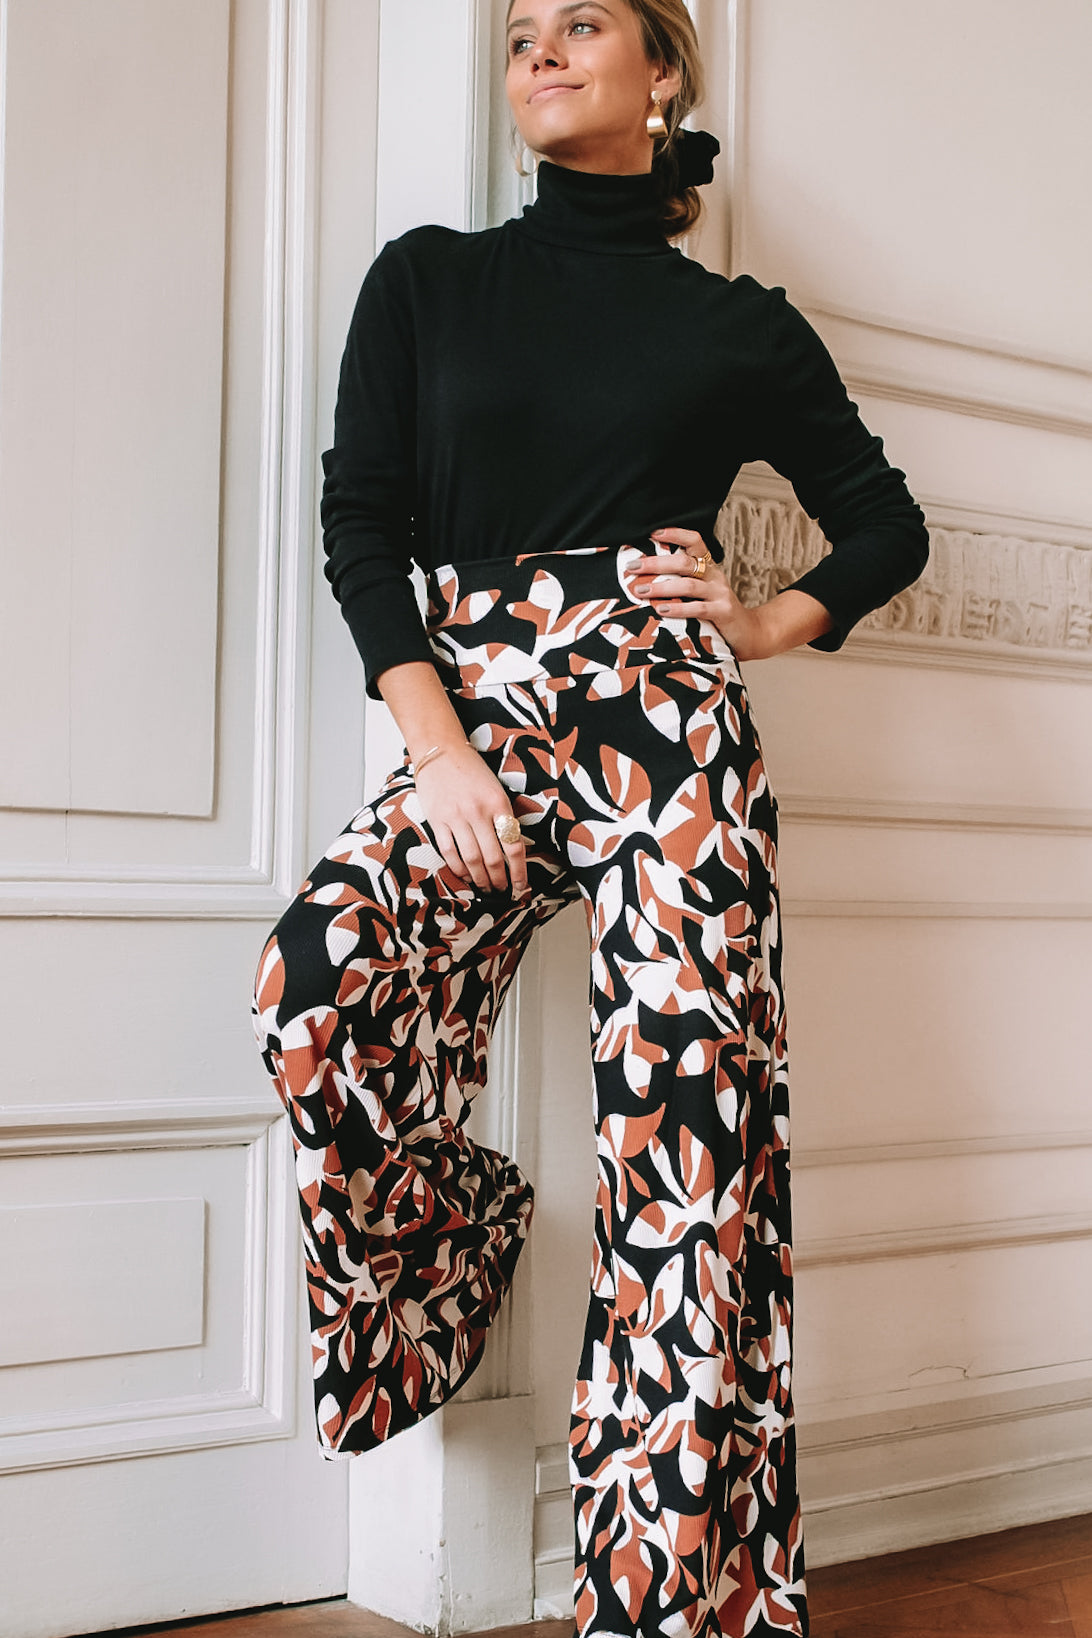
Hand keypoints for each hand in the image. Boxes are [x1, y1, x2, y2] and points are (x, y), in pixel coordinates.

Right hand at [414, 741, 528, 896]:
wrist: (441, 751)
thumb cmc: (472, 770)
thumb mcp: (496, 789)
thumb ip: (503, 816)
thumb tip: (512, 849)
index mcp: (498, 804)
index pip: (513, 846)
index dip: (519, 872)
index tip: (521, 886)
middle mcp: (479, 812)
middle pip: (493, 858)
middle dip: (499, 880)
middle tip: (502, 890)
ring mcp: (456, 817)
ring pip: (472, 859)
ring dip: (480, 879)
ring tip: (486, 888)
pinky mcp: (438, 820)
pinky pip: (450, 852)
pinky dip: (459, 868)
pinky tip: (465, 875)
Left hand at [624, 526, 831, 659]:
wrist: (750, 634)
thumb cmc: (718, 615)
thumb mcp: (700, 595)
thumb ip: (680, 585)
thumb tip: (643, 580)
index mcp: (708, 568)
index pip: (695, 541)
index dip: (676, 534)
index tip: (653, 533)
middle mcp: (714, 577)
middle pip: (685, 562)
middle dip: (656, 563)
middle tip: (633, 566)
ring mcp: (720, 594)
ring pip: (688, 584)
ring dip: (662, 587)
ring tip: (640, 590)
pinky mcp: (723, 613)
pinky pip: (698, 608)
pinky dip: (678, 609)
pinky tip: (661, 610)